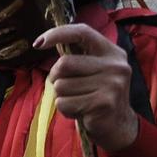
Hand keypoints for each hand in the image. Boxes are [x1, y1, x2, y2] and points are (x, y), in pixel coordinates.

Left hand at [37, 24, 141, 152]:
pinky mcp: (103, 103)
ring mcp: (112, 84)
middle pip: (64, 63)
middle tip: (66, 87)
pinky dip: (65, 109)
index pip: (82, 32)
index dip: (58, 33)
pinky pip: (64, 103)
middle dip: (55, 77)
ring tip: (79, 101)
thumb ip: (76, 57)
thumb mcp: (93, 70)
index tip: (38, 43)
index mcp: (111, 52)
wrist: (118, 125)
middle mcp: (115, 65)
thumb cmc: (96, 94)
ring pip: (61, 86)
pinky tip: (81, 111)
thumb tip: (43, 41)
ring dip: (62, 96)